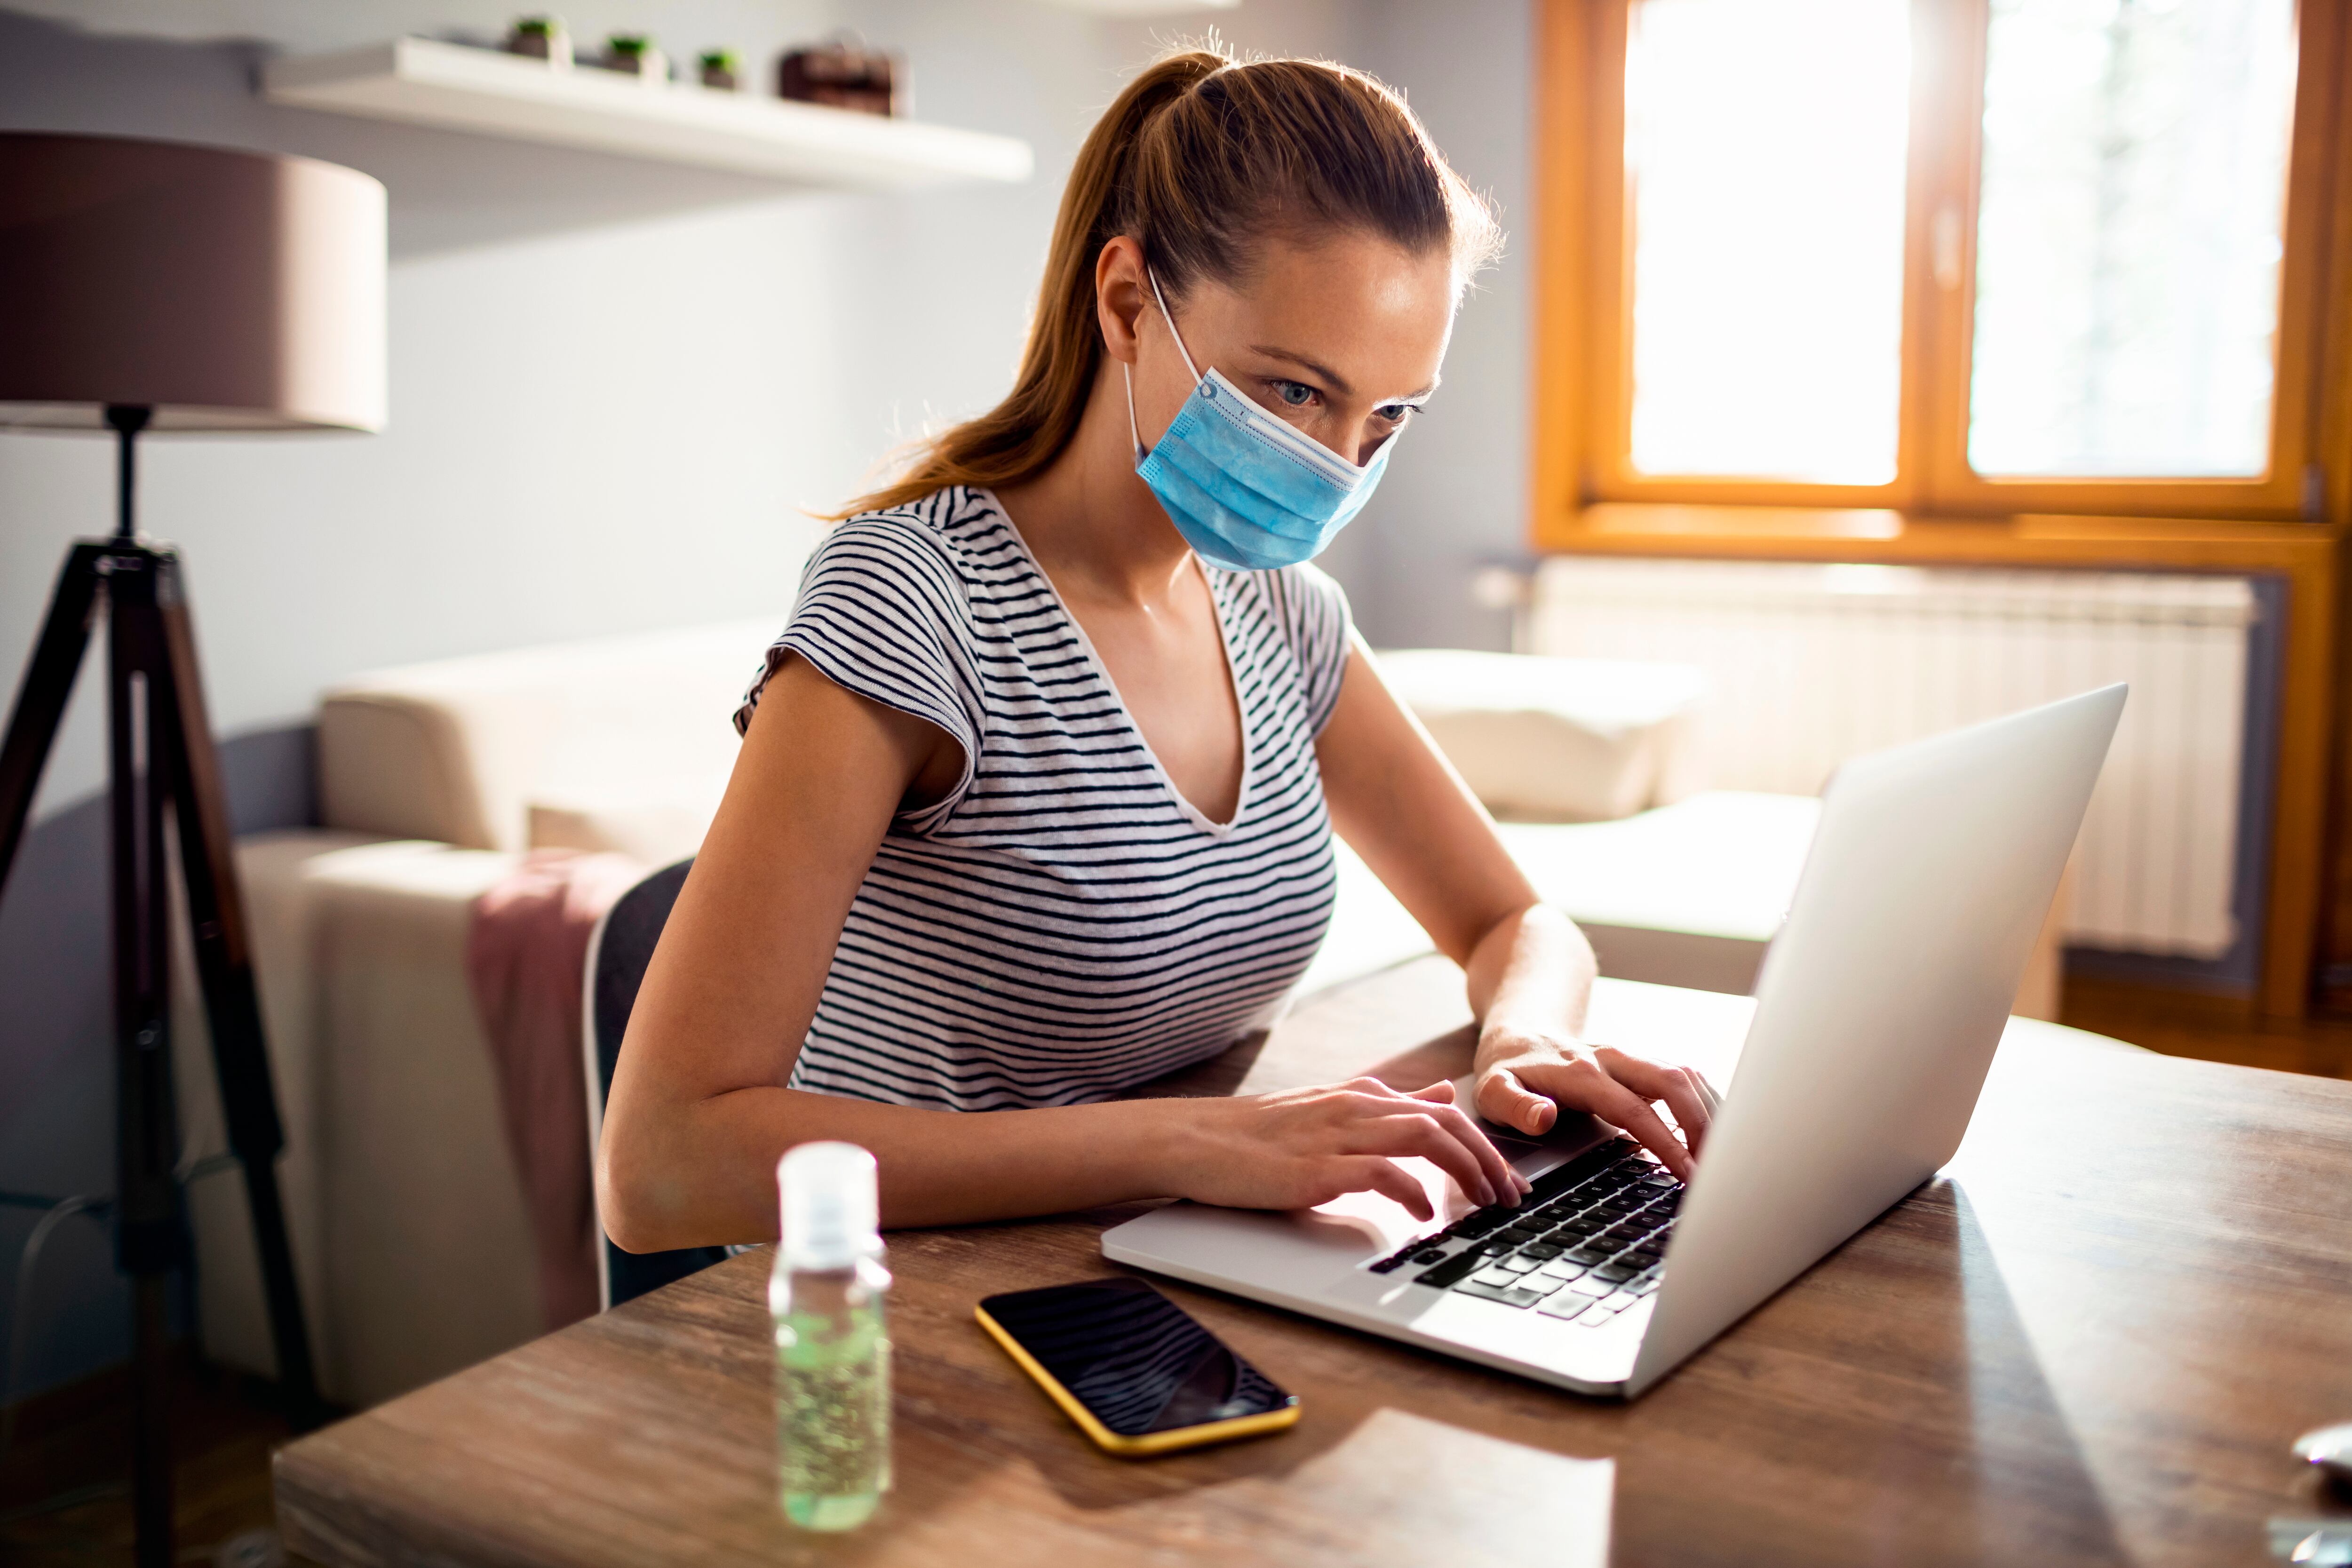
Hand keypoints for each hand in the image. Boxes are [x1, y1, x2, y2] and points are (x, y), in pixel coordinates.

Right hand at [1163, 1078, 1530, 1221]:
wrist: (1193, 1140)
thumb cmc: (1258, 1135)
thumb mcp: (1332, 1111)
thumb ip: (1390, 1105)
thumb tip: (1442, 1095)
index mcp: (1362, 1095)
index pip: (1443, 1113)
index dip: (1484, 1146)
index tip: (1507, 1180)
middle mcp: (1357, 1107)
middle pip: (1448, 1124)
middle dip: (1489, 1162)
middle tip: (1511, 1197)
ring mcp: (1337, 1135)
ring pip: (1426, 1138)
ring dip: (1465, 1173)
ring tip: (1483, 1204)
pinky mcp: (1316, 1167)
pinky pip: (1382, 1172)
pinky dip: (1413, 1191)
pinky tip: (1424, 1212)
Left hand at [1473, 1023, 1718, 1181]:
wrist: (1521, 1033)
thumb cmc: (1508, 1070)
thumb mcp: (1493, 1091)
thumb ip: (1515, 1106)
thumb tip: (1544, 1117)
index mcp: (1581, 1073)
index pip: (1634, 1110)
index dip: (1666, 1143)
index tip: (1689, 1174)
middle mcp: (1613, 1060)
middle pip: (1673, 1083)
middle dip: (1702, 1125)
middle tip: (1716, 1171)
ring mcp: (1631, 1059)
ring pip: (1685, 1075)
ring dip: (1710, 1112)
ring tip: (1723, 1157)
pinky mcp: (1641, 1064)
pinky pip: (1684, 1077)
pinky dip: (1705, 1101)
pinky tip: (1715, 1130)